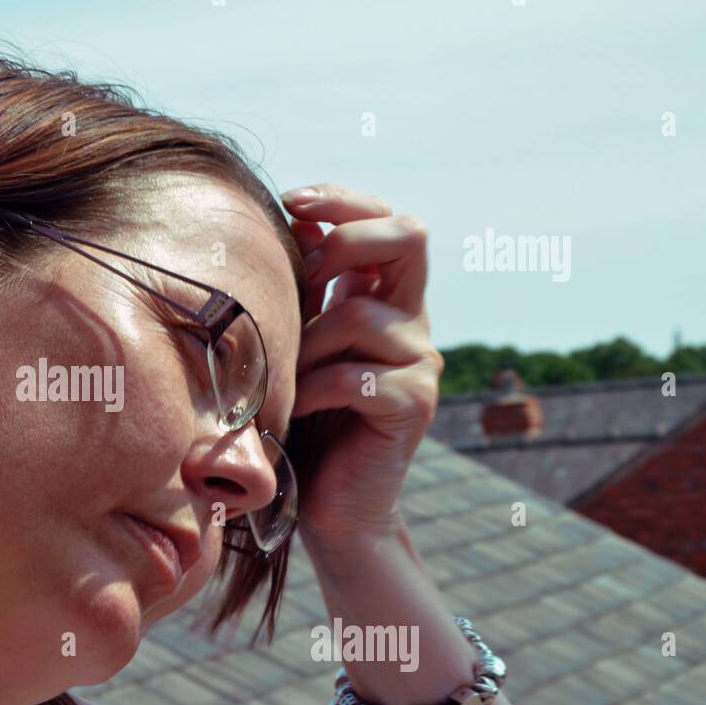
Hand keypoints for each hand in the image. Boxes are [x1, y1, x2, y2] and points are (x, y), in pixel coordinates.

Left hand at [280, 183, 443, 545]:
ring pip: (361, 315)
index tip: (291, 199)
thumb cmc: (303, 422)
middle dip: (344, 242)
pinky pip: (355, 377)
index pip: (385, 220)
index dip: (344, 201)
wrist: (331, 505)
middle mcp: (411, 320)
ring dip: (307, 344)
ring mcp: (420, 362)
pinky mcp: (414, 405)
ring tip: (284, 379)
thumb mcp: (296, 344)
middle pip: (408, 236)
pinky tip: (293, 409)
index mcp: (384, 297)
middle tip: (300, 280)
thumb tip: (293, 220)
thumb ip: (304, 291)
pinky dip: (312, 391)